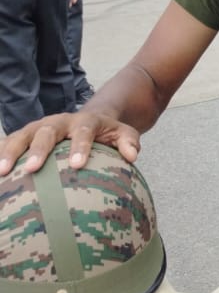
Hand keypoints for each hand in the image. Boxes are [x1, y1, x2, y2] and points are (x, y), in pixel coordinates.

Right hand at [0, 112, 141, 176]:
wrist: (86, 122)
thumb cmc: (105, 134)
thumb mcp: (123, 133)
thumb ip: (129, 142)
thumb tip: (133, 156)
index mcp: (84, 121)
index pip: (83, 131)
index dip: (80, 146)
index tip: (78, 165)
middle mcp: (58, 122)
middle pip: (47, 132)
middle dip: (39, 149)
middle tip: (33, 168)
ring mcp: (38, 127)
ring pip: (22, 136)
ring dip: (10, 152)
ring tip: (2, 171)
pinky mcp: (24, 136)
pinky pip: (7, 142)